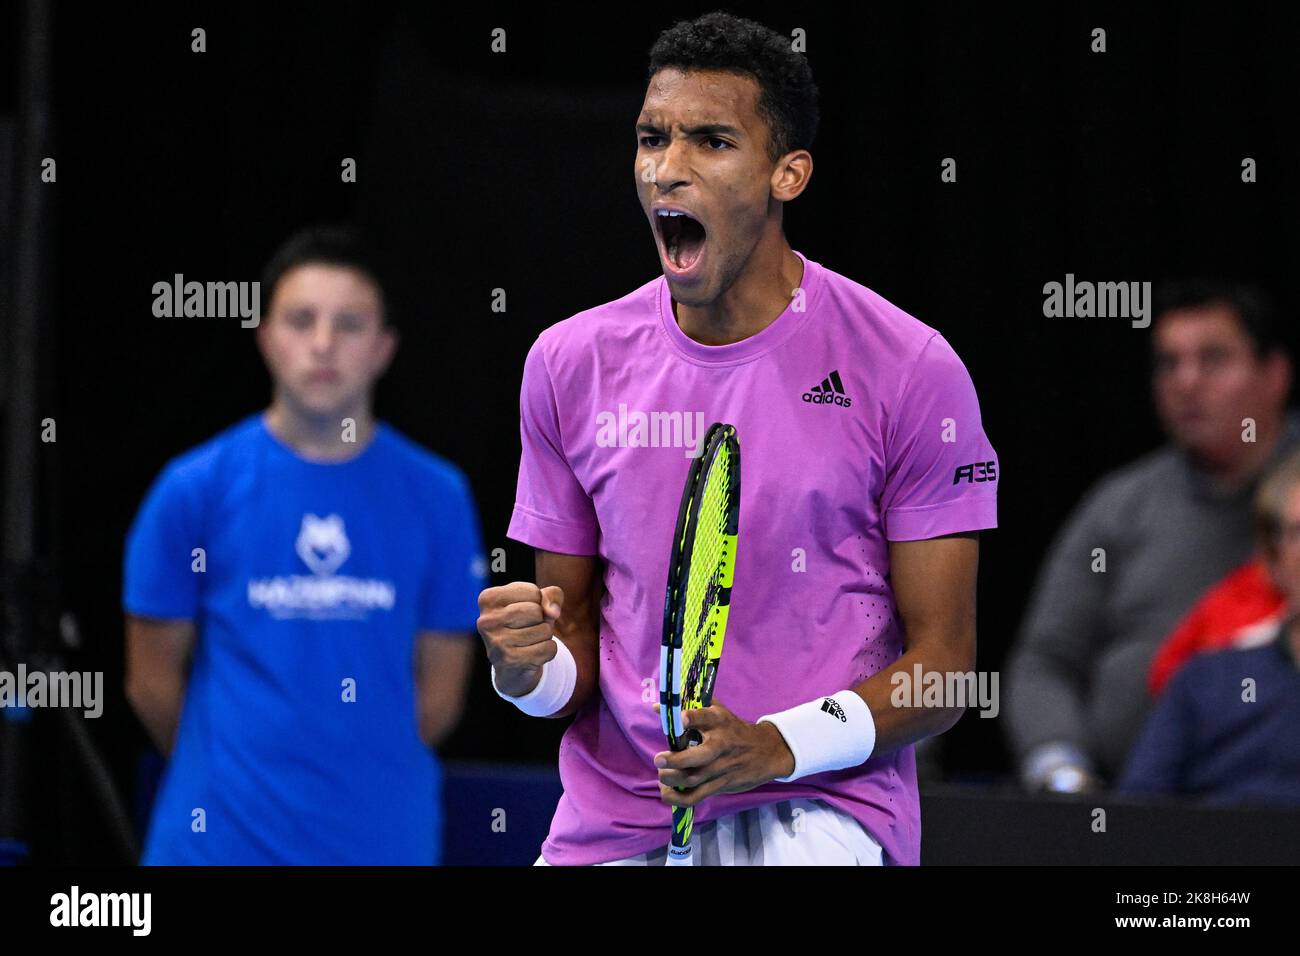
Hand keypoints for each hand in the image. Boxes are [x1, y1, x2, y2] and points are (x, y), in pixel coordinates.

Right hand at [476, 582, 563, 696]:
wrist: (513, 666)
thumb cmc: (526, 624)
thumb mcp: (539, 602)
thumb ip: (551, 595)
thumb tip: (552, 612)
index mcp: (488, 599)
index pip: (532, 592)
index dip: (538, 602)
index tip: (525, 612)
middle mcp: (486, 621)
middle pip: (537, 611)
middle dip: (542, 620)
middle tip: (528, 629)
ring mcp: (496, 642)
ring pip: (544, 630)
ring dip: (545, 636)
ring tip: (529, 641)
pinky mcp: (510, 661)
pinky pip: (548, 649)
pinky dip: (548, 651)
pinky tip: (532, 655)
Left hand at [652, 700, 795, 806]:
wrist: (766, 751)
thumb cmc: (734, 729)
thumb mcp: (719, 712)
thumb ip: (690, 707)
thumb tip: (658, 707)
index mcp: (719, 721)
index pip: (704, 717)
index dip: (691, 718)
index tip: (679, 719)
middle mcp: (721, 744)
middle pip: (699, 756)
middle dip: (676, 760)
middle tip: (658, 760)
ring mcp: (722, 767)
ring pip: (695, 779)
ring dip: (673, 780)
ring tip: (662, 776)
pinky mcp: (722, 785)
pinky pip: (698, 796)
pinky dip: (679, 799)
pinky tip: (667, 793)